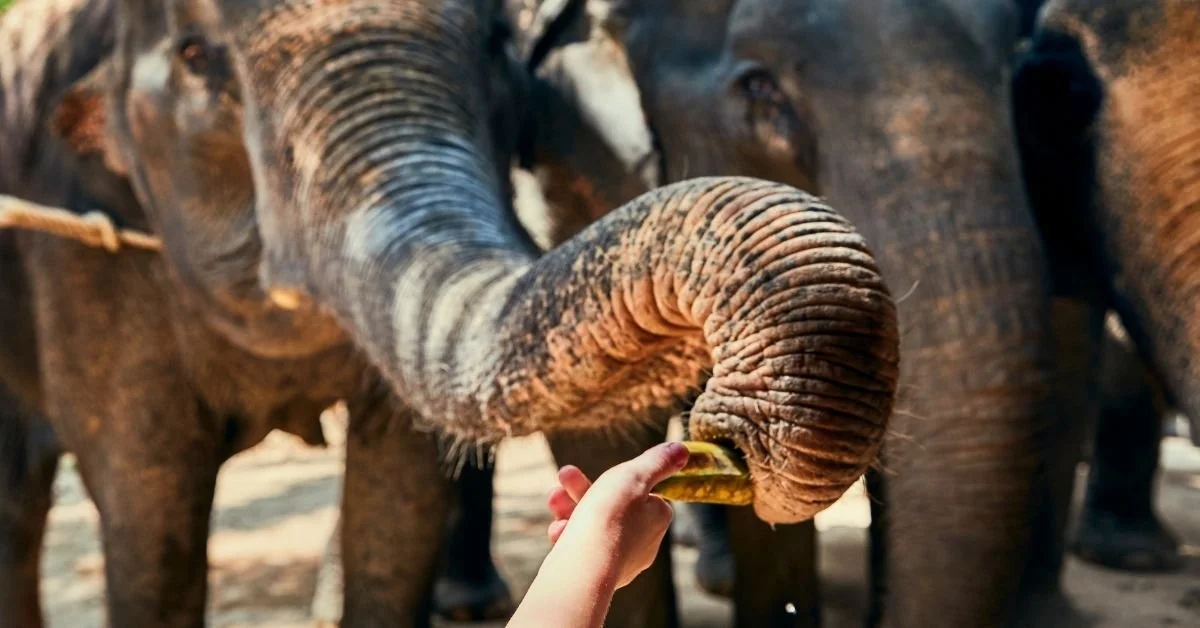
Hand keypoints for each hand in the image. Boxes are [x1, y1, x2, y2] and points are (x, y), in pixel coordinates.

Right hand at [544, 442, 689, 588]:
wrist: (584, 567)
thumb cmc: (610, 516)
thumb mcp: (634, 475)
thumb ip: (657, 461)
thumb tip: (682, 449)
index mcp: (657, 518)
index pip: (643, 493)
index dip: (619, 480)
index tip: (603, 474)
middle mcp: (644, 542)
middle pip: (612, 507)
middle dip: (583, 490)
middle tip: (564, 475)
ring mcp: (621, 561)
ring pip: (593, 527)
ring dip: (570, 508)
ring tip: (554, 499)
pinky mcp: (599, 575)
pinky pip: (583, 548)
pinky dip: (568, 536)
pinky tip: (558, 531)